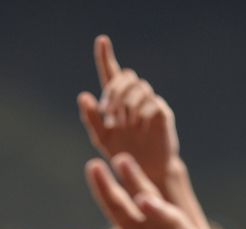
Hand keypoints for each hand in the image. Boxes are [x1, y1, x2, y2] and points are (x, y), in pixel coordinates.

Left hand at [78, 35, 178, 187]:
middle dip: (114, 92)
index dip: (106, 57)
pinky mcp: (162, 113)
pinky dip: (141, 113)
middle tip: (109, 113)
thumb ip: (91, 117)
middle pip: (125, 77)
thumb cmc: (123, 152)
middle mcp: (133, 98)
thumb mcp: (102, 137)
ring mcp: (149, 103)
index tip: (102, 40)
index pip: (111, 73)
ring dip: (127, 104)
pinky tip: (139, 127)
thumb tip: (83, 96)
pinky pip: (151, 103)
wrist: (144, 170)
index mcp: (117, 100)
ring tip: (124, 124)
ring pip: (139, 88)